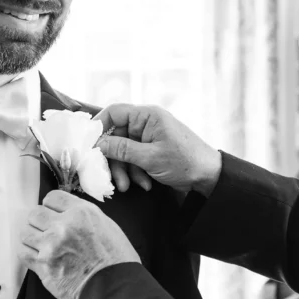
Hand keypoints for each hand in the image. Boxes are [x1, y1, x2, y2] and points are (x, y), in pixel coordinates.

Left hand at [19, 190, 139, 298]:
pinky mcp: (43, 266)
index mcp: (82, 213)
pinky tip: (38, 256)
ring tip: (42, 245)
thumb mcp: (107, 226)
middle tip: (47, 231)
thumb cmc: (117, 260)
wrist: (115, 287)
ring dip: (33, 238)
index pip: (52, 197)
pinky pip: (23, 252)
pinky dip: (28, 253)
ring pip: (26, 232)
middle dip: (40, 222)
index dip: (51, 207)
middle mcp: (64, 226)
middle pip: (35, 213)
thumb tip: (66, 215)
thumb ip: (83, 217)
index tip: (53, 214)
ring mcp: (51, 246)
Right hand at [95, 103, 222, 195]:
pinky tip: (145, 184)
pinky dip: (136, 173)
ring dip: (124, 170)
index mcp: (147, 116)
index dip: (99, 127)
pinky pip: (134, 160)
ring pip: (123, 151)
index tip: (89, 146)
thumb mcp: (150, 158)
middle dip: (114, 159)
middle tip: (112, 178)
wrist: (209, 177)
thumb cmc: (185, 162)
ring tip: (129, 186)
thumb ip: (122, 150)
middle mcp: (146, 124)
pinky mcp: (151, 152)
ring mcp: (148, 138)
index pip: (114, 112)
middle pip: (116, 136)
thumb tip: (98, 144)